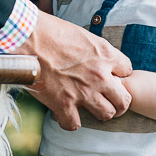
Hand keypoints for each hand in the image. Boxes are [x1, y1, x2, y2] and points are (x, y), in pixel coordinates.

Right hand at [14, 12, 131, 128]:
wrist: (29, 37)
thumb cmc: (50, 31)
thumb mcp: (82, 35)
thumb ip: (94, 51)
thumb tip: (92, 60)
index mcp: (105, 55)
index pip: (127, 71)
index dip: (118, 75)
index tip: (109, 76)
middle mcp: (99, 75)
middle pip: (124, 99)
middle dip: (117, 102)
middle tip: (107, 101)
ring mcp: (83, 92)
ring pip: (106, 114)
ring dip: (98, 112)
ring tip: (88, 108)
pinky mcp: (63, 103)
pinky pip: (74, 124)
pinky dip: (69, 121)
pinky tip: (65, 114)